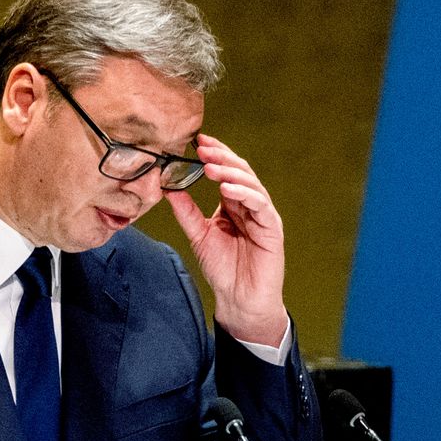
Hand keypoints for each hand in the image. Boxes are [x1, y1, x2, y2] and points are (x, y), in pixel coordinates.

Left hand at [166, 134, 288, 345]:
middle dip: (220, 157)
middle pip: (239, 171)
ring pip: (250, 184)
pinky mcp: (272, 227)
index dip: (214, 154)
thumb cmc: (223, 268)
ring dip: (230, 173)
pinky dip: (244, 194)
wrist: (239, 298)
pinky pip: (259, 204)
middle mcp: (249, 204)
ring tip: (210, 167)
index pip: (226, 170)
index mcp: (233, 203)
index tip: (195, 142)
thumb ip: (186, 212)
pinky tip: (227, 189)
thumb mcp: (198, 235)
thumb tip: (168, 187)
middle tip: (202, 148)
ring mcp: (262, 214)